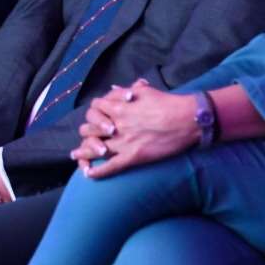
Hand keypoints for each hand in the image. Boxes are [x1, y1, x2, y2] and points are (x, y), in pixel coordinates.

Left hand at [71, 79, 198, 177]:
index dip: (94, 112)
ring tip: (76, 155)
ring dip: (83, 152)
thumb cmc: (168, 103)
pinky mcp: (133, 157)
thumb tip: (114, 89)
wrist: (187, 120)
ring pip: (95, 148)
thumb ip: (127, 91)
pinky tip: (89, 174)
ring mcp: (123, 142)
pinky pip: (110, 167)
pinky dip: (97, 172)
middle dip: (87, 132)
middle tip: (86, 137)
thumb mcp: (145, 92)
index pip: (95, 108)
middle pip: (90, 128)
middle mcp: (117, 124)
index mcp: (119, 107)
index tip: (96, 117)